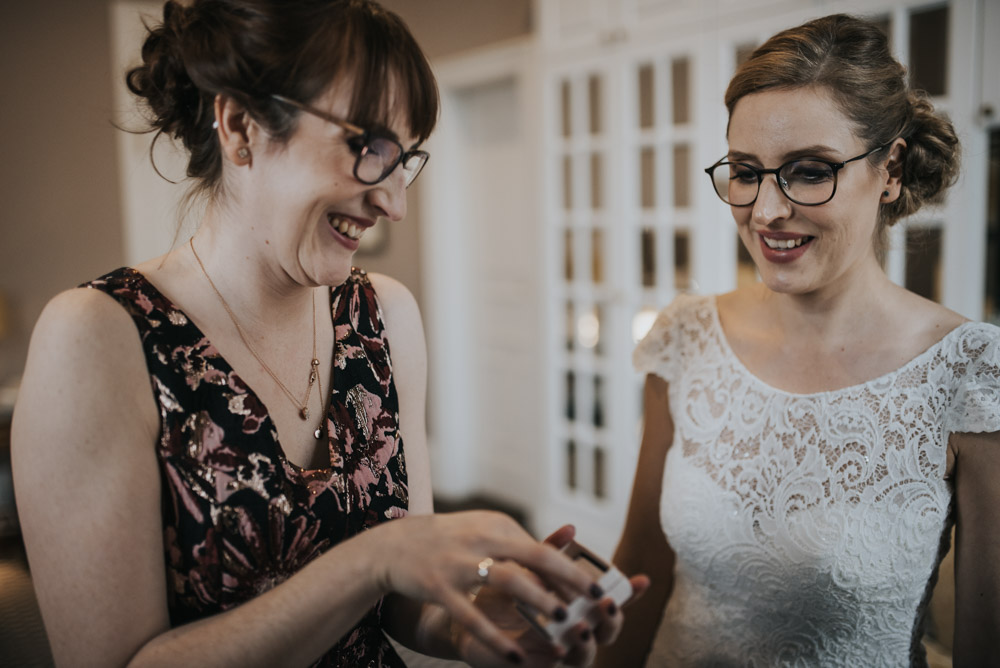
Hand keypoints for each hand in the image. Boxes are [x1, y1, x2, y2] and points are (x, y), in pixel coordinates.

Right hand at [374, 512, 602, 663]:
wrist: (394, 545)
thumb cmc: (449, 541)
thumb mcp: (484, 531)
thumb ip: (520, 541)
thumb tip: (564, 547)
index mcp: (496, 526)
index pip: (542, 550)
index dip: (570, 572)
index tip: (594, 591)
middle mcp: (481, 539)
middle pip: (535, 556)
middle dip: (568, 578)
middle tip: (594, 600)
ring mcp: (459, 563)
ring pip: (508, 581)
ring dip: (539, 603)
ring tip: (563, 626)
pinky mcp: (438, 587)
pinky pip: (471, 616)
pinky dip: (495, 638)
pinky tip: (515, 658)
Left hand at [454, 525, 650, 666]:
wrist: (466, 619)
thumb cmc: (502, 593)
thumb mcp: (525, 568)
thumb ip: (547, 552)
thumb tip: (571, 527)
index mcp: (576, 607)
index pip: (609, 601)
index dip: (629, 593)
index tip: (642, 579)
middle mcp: (572, 632)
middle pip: (607, 633)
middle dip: (612, 620)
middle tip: (606, 604)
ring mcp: (556, 652)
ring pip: (585, 656)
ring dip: (587, 642)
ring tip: (580, 626)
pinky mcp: (534, 665)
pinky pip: (551, 667)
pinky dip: (557, 657)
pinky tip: (555, 646)